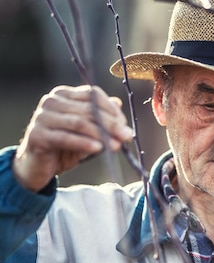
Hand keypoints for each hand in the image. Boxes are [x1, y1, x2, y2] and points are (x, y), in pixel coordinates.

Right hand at [12, 85, 132, 191]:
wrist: (37, 168)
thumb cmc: (63, 149)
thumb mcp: (86, 134)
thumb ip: (100, 119)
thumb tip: (118, 103)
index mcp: (63, 95)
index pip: (92, 94)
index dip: (111, 109)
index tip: (125, 126)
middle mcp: (51, 101)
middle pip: (87, 109)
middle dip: (110, 124)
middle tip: (126, 136)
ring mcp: (42, 117)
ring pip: (78, 122)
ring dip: (101, 134)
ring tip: (116, 145)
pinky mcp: (37, 135)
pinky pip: (65, 138)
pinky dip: (84, 143)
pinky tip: (98, 148)